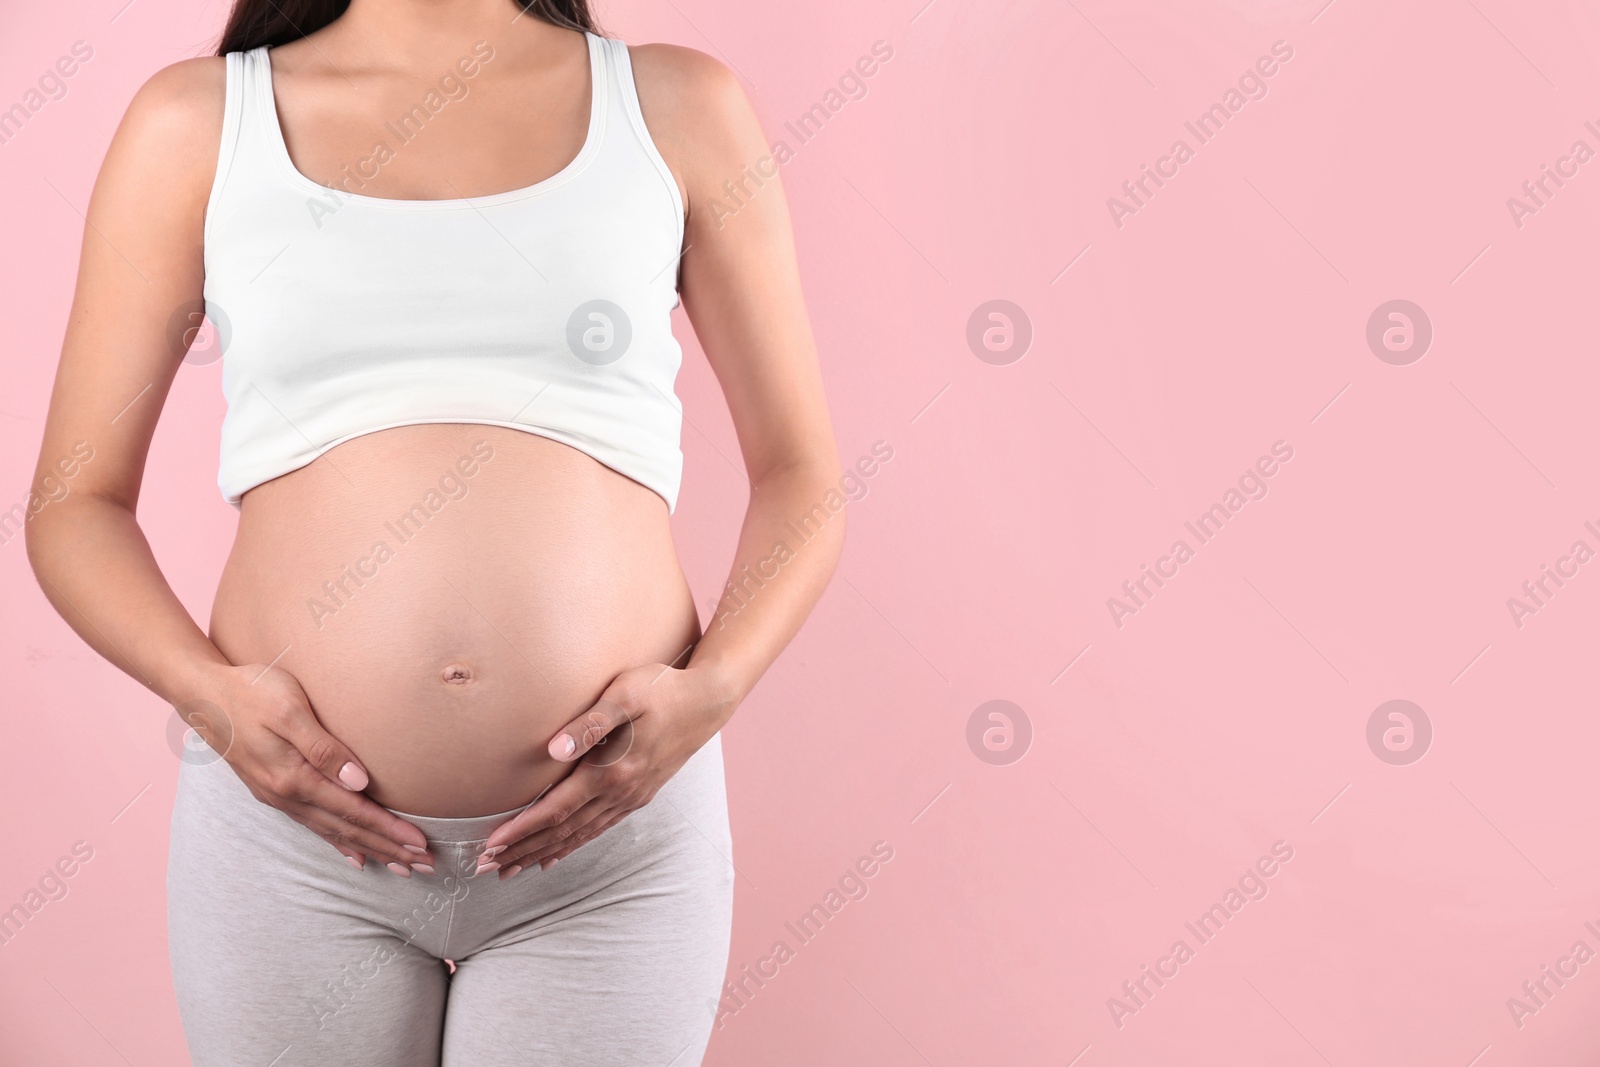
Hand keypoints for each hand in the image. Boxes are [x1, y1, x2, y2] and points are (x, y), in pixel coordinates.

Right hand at [185, 662, 434, 875]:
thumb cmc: (251, 691)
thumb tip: (358, 781)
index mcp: (293, 777)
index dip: (388, 830)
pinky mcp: (273, 791)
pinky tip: (355, 856)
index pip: (353, 811)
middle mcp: (286, 795)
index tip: (420, 845)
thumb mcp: (289, 709)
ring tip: (400, 866)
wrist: (203, 695)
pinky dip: (339, 843)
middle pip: (347, 830)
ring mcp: (278, 797)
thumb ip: (324, 748)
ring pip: (332, 832)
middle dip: (387, 848)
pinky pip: (314, 826)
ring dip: (369, 849)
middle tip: (425, 865)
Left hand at [475, 663, 732, 878]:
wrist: (708, 700)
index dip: (522, 830)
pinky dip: (573, 845)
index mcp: (611, 771)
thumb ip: (589, 723)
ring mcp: (632, 797)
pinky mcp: (639, 793)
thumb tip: (552, 750)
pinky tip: (556, 855)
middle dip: (523, 851)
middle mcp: (620, 792)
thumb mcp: (625, 694)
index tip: (490, 846)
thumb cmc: (663, 689)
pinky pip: (599, 829)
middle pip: (563, 831)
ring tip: (512, 870)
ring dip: (543, 853)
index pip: (556, 809)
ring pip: (579, 835)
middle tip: (485, 869)